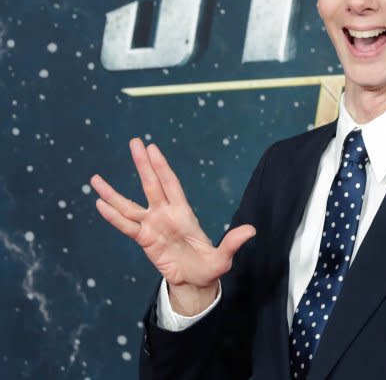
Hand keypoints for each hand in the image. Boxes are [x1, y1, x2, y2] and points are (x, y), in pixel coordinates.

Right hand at [91, 138, 255, 314]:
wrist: (196, 283)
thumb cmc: (210, 267)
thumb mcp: (223, 257)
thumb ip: (233, 243)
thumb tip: (252, 230)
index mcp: (184, 214)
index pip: (171, 184)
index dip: (162, 166)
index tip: (152, 148)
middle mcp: (166, 215)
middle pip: (151, 185)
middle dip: (143, 164)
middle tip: (133, 142)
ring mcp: (153, 226)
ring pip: (130, 205)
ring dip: (114, 192)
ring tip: (95, 178)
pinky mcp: (144, 241)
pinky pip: (126, 226)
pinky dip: (113, 216)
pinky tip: (99, 204)